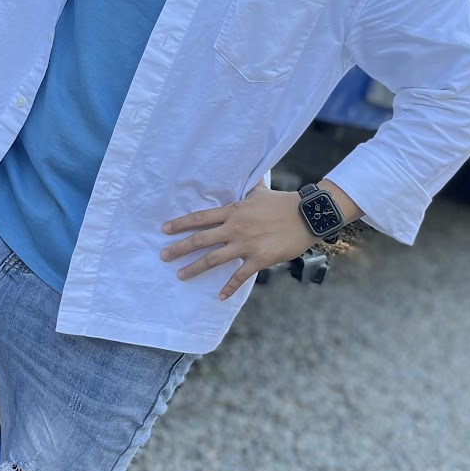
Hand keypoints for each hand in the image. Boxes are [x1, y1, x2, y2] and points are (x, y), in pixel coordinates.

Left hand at [161, 185, 317, 300]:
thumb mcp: (260, 191)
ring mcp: (246, 244)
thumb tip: (245, 174)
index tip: (165, 229)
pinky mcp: (259, 259)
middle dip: (179, 248)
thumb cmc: (283, 202)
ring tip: (180, 275)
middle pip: (201, 239)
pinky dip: (229, 287)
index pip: (200, 217)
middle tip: (163, 255)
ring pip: (214, 259)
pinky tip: (220, 296)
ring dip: (195, 268)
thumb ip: (247, 188)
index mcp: (233, 211)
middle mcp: (235, 228)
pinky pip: (240, 276)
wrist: (306, 216)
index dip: (181, 223)